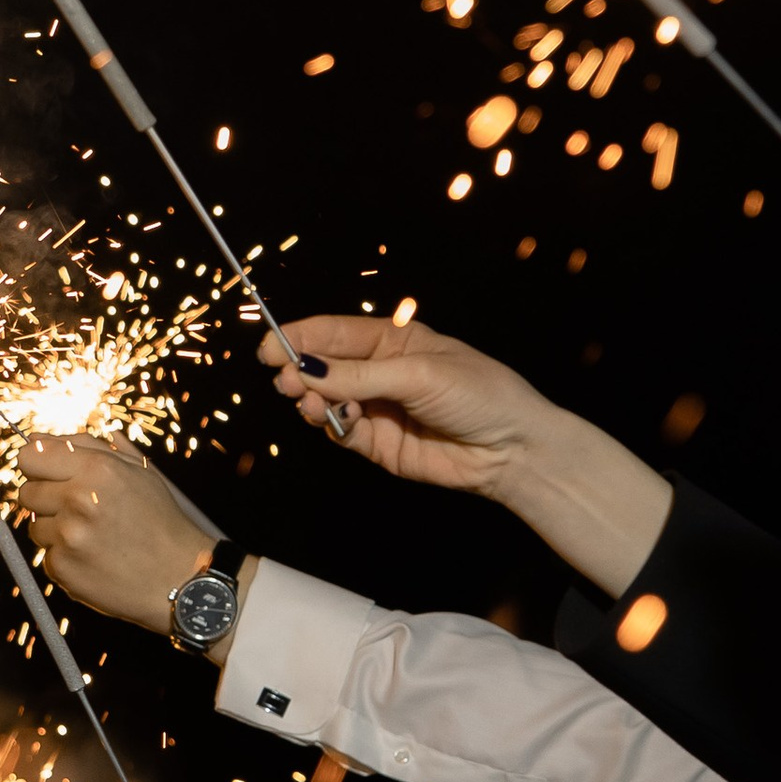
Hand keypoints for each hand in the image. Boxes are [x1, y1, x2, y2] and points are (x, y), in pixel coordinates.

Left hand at [12, 436, 215, 628]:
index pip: (31, 455)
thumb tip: (38, 436)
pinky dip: (66, 557)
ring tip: (91, 537)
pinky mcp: (64, 568)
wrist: (180, 576)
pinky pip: (47, 556)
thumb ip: (88, 446)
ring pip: (34, 526)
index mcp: (97, 468)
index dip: (37, 465)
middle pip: (26, 491)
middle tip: (78, 511)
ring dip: (55, 530)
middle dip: (46, 499)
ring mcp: (69, 536)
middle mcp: (79, 499)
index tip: (47, 475)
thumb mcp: (136, 470)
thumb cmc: (158, 519)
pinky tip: (94, 558)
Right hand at [258, 312, 566, 498]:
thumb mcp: (419, 374)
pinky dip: (332, 425)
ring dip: (312, 400)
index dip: (299, 337)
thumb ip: (359, 375)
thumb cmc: (479, 394)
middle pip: (324, 367)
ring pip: (327, 401)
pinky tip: (334, 419)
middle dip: (299, 371)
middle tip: (284, 379)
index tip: (269, 346)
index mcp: (393, 340)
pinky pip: (342, 432)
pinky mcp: (379, 445)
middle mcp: (381, 372)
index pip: (334, 333)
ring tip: (309, 402)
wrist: (512, 449)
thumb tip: (306, 369)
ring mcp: (378, 408)